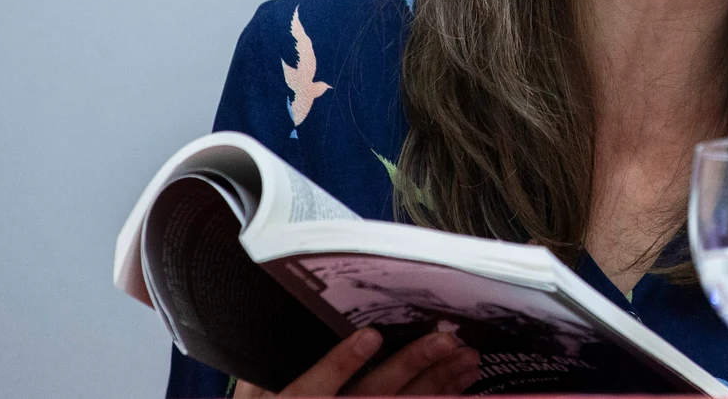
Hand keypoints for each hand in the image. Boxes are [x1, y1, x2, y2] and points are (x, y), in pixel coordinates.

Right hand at [232, 327, 480, 396]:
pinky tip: (460, 385)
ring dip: (438, 384)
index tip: (369, 335)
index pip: (315, 387)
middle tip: (445, 341)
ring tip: (466, 359)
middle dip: (410, 367)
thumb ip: (261, 379)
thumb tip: (273, 339)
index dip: (342, 363)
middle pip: (373, 397)